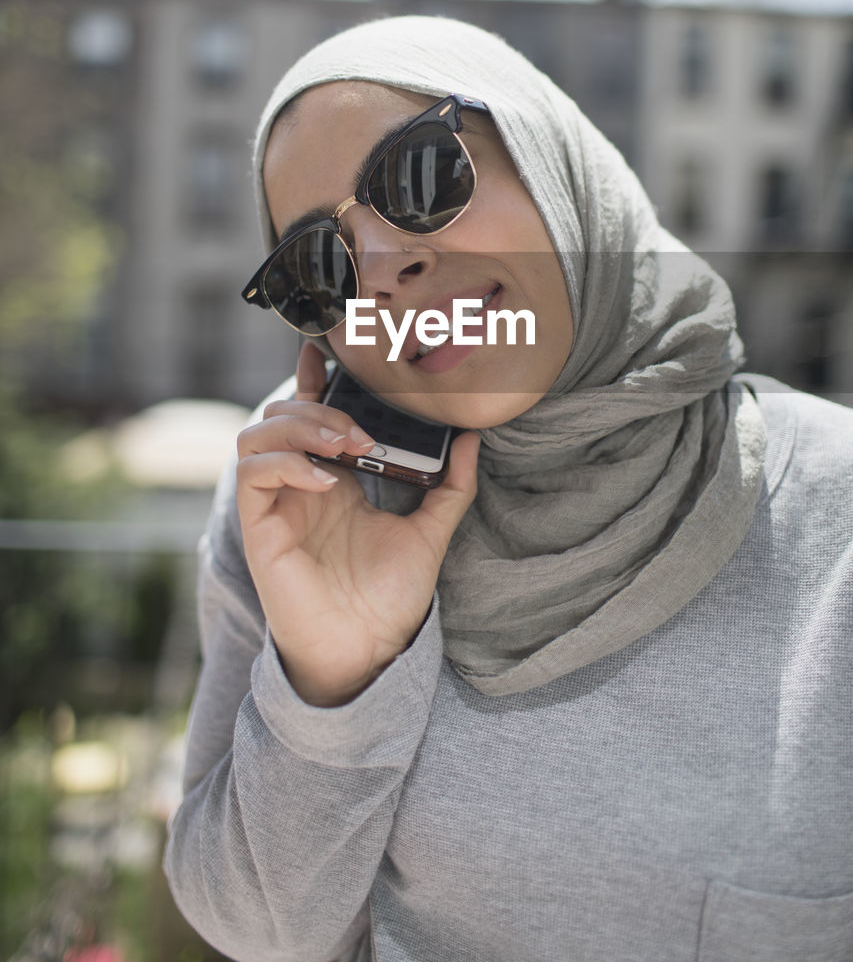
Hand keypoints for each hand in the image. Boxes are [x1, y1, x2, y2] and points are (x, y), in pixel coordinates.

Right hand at [236, 343, 479, 705]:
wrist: (368, 650)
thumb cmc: (390, 597)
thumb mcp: (430, 533)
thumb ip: (451, 487)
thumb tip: (473, 438)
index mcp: (331, 478)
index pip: (309, 413)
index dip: (311, 377)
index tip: (327, 350)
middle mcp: (298, 485)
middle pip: (278, 415)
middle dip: (316, 407)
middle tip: (360, 431)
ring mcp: (275, 505)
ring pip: (256, 436)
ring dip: (299, 428)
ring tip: (342, 445)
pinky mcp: (260, 529)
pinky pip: (253, 476)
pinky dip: (284, 464)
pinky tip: (323, 479)